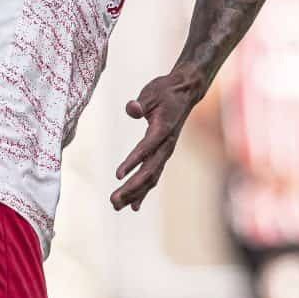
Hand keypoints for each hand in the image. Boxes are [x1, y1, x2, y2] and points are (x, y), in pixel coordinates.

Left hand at [111, 66, 205, 210]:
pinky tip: (133, 206)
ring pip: (150, 178)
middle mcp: (166, 145)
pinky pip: (153, 176)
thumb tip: (131, 109)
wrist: (185, 92)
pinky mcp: (162, 154)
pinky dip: (143, 191)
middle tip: (113, 200)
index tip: (118, 175)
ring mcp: (165, 151)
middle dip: (132, 188)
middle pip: (149, 171)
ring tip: (115, 205)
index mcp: (163, 129)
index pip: (146, 148)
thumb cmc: (165, 91)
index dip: (133, 161)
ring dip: (134, 193)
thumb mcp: (151, 92)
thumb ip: (140, 103)